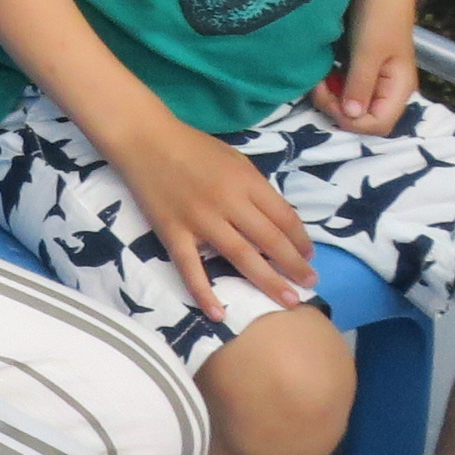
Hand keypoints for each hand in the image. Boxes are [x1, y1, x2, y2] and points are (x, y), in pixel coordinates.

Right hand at [105, 116, 315, 323]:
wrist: (144, 140)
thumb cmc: (194, 147)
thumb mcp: (235, 159)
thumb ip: (256, 189)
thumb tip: (277, 222)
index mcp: (246, 181)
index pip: (284, 217)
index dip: (301, 240)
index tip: (309, 257)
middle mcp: (228, 202)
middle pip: (270, 241)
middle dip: (294, 266)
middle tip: (310, 285)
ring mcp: (199, 219)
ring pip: (240, 256)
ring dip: (268, 281)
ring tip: (288, 300)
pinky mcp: (173, 232)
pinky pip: (190, 267)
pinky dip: (204, 292)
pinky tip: (219, 314)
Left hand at [314, 21, 418, 134]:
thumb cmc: (379, 14)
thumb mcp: (368, 51)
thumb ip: (360, 84)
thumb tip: (349, 116)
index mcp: (400, 88)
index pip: (377, 124)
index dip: (350, 119)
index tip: (329, 96)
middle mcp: (389, 89)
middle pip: (362, 118)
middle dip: (337, 108)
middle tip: (318, 85)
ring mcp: (376, 79)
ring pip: (351, 105)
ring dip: (331, 97)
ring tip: (318, 78)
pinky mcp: (362, 68)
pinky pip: (346, 88)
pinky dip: (332, 85)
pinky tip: (322, 72)